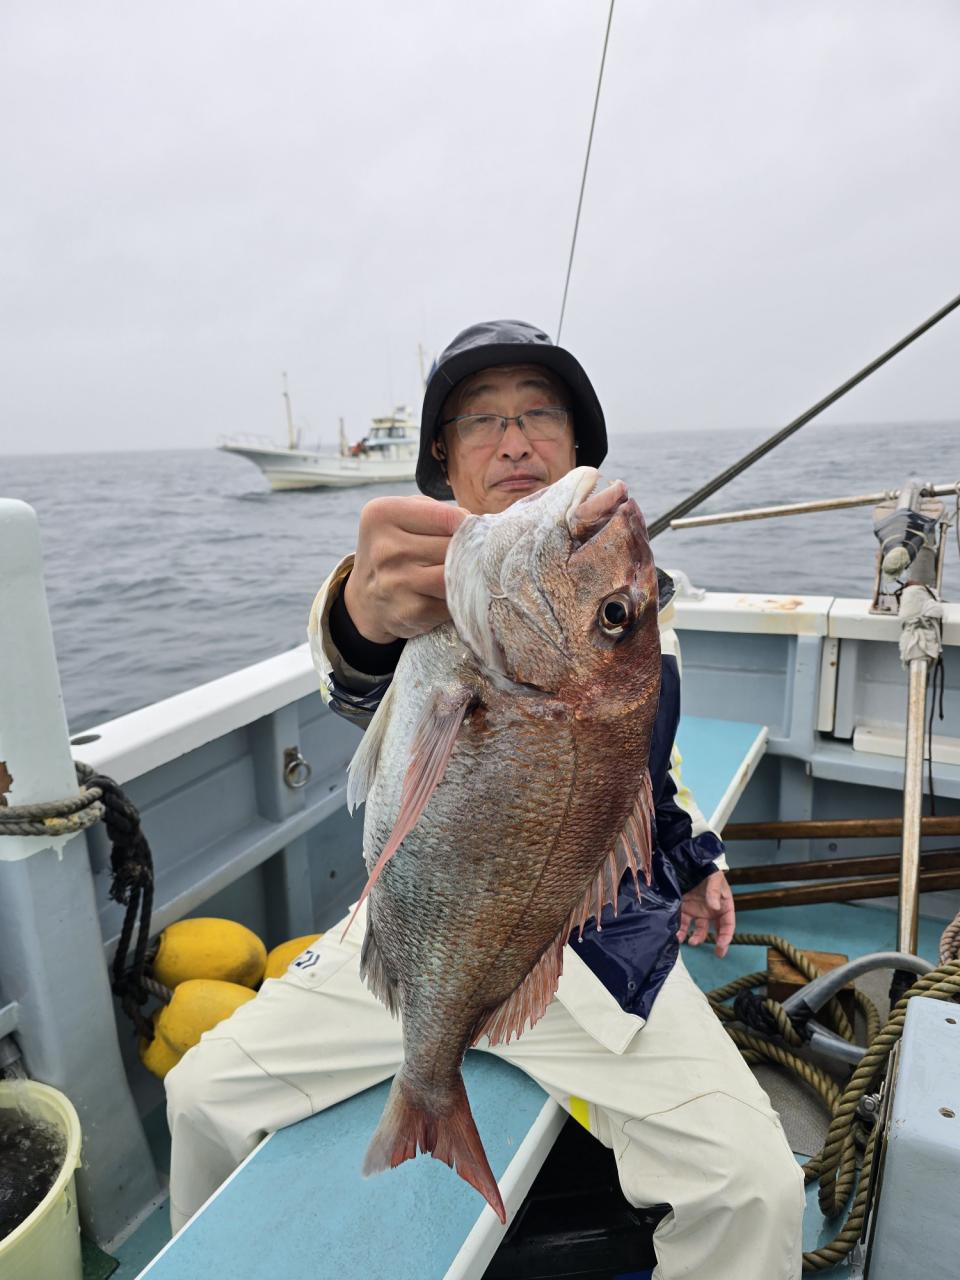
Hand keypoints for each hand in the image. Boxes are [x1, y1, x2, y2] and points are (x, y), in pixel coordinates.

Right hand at [343, 496, 468, 644]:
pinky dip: (456, 599)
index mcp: (383, 515)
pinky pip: (451, 601)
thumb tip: (478, 529)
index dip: (466, 526)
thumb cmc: (396, 549)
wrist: (366, 599)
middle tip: (463, 556)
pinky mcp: (410, 611)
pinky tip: (444, 594)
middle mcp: (385, 548)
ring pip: (455, 575)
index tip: (467, 533)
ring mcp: (396, 582)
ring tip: (457, 573)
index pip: (448, 517)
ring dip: (464, 576)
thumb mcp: (405, 517)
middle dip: (465, 552)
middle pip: (453, 547)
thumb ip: (439, 512)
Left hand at [677, 870, 734, 957]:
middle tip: (717, 953)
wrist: (691, 861)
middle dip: (717, 943)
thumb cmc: (708, 869)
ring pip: (698, 930)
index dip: (726, 936)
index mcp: (723, 905)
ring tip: (690, 942)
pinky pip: (683, 922)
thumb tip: (714, 906)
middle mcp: (711, 911)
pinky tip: (678, 935)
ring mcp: (698, 911)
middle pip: (715, 931)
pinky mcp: (685, 908)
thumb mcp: (715, 878)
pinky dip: (681, 930)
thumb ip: (714, 892)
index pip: (728, 924)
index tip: (722, 945)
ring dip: (695, 938)